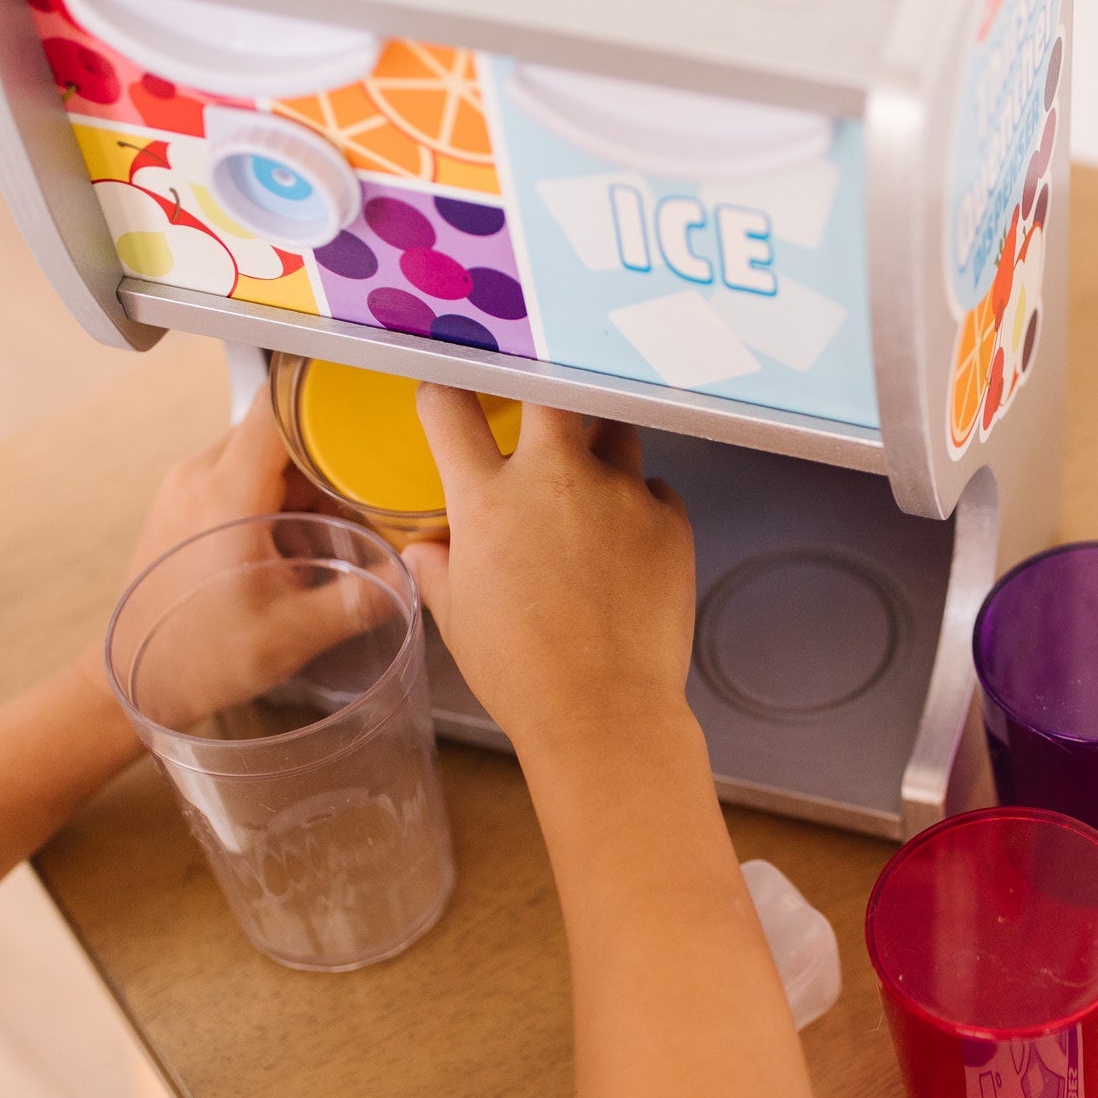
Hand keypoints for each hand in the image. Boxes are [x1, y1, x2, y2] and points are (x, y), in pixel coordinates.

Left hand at [87, 392, 393, 728]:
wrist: (131, 678)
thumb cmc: (199, 658)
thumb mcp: (292, 636)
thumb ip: (356, 602)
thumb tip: (407, 578)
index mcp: (226, 493)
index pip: (278, 408)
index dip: (326, 410)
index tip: (364, 429)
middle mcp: (199, 476)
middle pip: (277, 433)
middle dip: (323, 464)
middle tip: (356, 507)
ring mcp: (184, 486)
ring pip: (259, 455)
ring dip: (298, 486)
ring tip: (320, 539)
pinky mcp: (180, 503)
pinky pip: (237, 477)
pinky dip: (270, 500)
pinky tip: (286, 548)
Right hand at [405, 389, 695, 760]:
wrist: (603, 712)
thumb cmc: (521, 673)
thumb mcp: (457, 620)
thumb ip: (439, 570)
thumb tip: (427, 551)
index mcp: (488, 498)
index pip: (450, 406)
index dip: (444, 395)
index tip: (449, 400)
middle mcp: (555, 477)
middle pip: (548, 384)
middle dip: (539, 388)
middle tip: (537, 415)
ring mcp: (620, 492)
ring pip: (612, 430)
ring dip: (597, 449)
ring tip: (590, 493)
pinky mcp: (670, 519)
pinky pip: (655, 488)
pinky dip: (640, 505)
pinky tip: (628, 546)